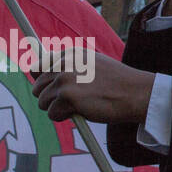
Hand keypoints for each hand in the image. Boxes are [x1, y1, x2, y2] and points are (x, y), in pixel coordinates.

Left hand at [31, 50, 155, 123]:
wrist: (136, 93)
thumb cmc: (116, 83)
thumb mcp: (92, 65)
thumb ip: (68, 66)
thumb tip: (34, 72)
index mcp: (72, 53)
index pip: (39, 66)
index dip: (44, 81)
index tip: (56, 88)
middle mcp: (66, 63)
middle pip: (38, 87)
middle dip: (51, 97)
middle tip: (73, 100)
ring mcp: (65, 79)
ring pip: (42, 101)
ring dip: (57, 108)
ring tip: (80, 105)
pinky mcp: (67, 97)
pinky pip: (52, 114)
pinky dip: (64, 117)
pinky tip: (83, 111)